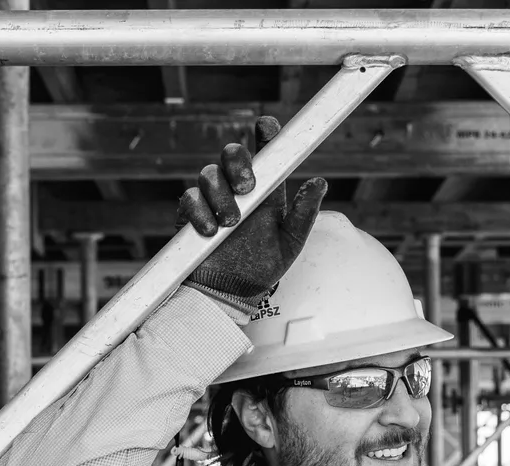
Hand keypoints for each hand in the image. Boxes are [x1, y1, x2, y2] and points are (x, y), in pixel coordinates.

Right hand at [177, 116, 327, 309]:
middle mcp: (237, 189)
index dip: (266, 134)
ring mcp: (212, 200)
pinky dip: (200, 213)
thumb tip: (320, 183)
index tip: (267, 125)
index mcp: (265, 190)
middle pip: (231, 154)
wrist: (231, 294)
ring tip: (231, 222)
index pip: (266, 153)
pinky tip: (210, 231)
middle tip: (248, 186)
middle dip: (238, 164)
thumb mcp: (291, 242)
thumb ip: (304, 213)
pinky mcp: (189, 214)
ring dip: (221, 195)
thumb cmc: (262, 267)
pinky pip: (189, 199)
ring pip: (209, 175)